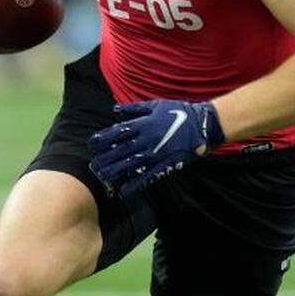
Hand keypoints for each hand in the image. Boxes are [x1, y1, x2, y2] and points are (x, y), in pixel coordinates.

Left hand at [88, 99, 224, 196]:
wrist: (203, 124)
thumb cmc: (179, 111)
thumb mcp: (156, 105)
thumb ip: (135, 109)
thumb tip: (115, 110)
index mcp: (144, 123)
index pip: (118, 132)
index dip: (104, 138)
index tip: (92, 144)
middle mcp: (148, 139)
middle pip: (121, 150)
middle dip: (106, 158)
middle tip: (93, 166)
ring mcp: (157, 153)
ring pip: (132, 164)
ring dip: (116, 172)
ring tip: (103, 178)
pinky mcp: (166, 164)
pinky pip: (149, 176)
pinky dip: (136, 184)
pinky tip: (125, 190)